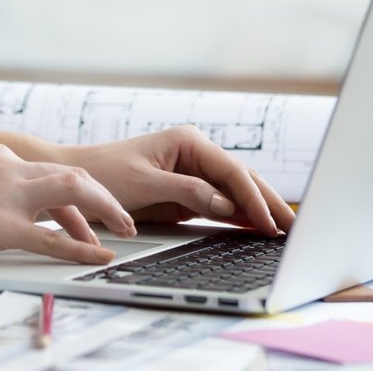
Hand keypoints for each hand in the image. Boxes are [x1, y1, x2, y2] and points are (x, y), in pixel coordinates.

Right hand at [0, 144, 137, 271]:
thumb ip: (2, 190)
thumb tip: (36, 213)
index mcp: (0, 156)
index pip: (55, 172)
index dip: (82, 198)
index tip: (95, 219)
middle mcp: (6, 166)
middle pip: (73, 175)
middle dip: (105, 199)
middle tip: (126, 222)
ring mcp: (3, 194)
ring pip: (72, 192)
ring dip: (105, 213)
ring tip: (123, 234)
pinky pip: (51, 237)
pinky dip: (81, 248)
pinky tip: (98, 256)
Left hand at [64, 126, 295, 234]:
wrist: (78, 180)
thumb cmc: (104, 175)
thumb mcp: (145, 184)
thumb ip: (187, 192)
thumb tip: (225, 204)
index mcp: (189, 142)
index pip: (232, 171)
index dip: (254, 198)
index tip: (269, 222)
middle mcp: (196, 152)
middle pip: (243, 178)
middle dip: (269, 202)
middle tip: (294, 227)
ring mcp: (195, 171)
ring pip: (236, 191)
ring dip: (260, 209)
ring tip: (286, 230)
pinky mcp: (189, 189)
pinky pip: (222, 202)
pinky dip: (241, 215)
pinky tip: (258, 228)